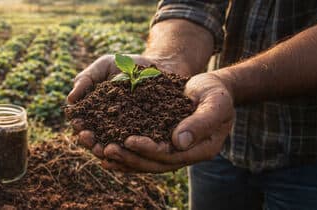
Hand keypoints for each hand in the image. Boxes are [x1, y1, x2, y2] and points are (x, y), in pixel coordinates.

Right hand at [67, 54, 188, 159]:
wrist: (159, 66)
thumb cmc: (127, 64)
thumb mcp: (104, 66)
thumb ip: (85, 79)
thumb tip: (69, 100)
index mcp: (95, 112)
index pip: (83, 124)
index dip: (79, 126)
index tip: (79, 124)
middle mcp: (109, 126)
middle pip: (96, 140)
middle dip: (90, 142)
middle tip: (90, 140)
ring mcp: (127, 133)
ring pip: (114, 148)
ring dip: (107, 152)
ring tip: (106, 150)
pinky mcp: (146, 136)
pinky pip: (138, 148)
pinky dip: (132, 151)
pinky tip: (129, 150)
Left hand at [101, 73, 234, 172]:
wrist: (215, 89)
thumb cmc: (217, 93)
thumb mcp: (215, 103)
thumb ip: (201, 123)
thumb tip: (178, 142)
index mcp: (201, 150)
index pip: (171, 155)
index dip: (149, 150)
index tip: (129, 140)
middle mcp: (186, 155)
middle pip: (154, 163)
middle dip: (129, 157)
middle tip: (106, 149)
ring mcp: (173, 151)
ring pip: (145, 160)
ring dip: (121, 157)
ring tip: (99, 150)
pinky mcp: (162, 142)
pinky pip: (141, 151)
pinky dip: (124, 150)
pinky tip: (104, 146)